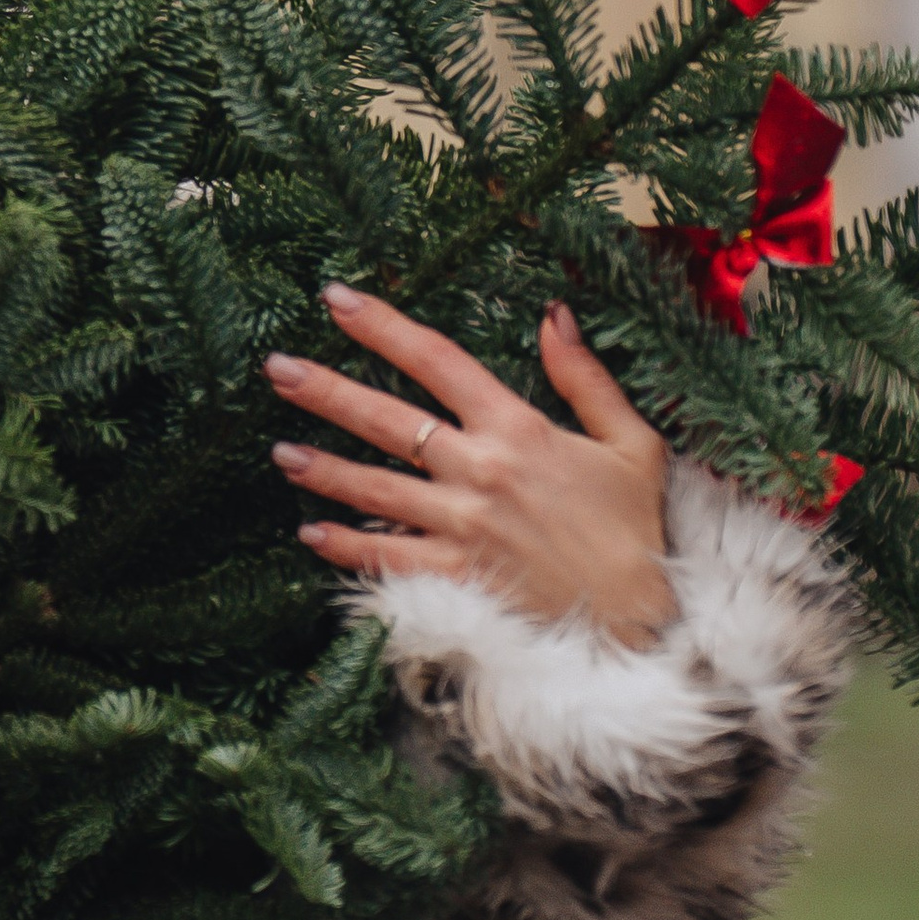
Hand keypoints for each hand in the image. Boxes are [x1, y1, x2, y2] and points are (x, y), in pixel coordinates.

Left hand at [266, 286, 672, 649]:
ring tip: (278, 451)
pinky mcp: (455, 576)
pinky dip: (346, 545)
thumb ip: (585, 377)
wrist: (643, 620)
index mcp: (519, 429)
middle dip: (327, 390)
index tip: (338, 299)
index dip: (384, 326)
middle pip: (388, 420)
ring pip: (375, 488)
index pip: (437, 362)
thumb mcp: (632, 441)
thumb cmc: (636, 528)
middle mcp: (480, 472)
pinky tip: (310, 532)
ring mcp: (462, 527)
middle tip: (275, 367)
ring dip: (322, 468)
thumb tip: (553, 312)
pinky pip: (387, 556)